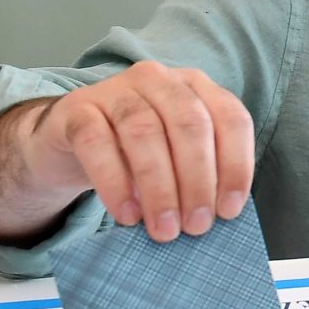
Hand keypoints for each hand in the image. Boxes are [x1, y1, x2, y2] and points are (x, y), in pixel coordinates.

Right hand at [30, 62, 254, 241]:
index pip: (230, 118)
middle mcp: (159, 79)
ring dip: (159, 187)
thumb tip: (214, 216)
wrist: (72, 140)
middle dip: (198, 180)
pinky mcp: (77, 108)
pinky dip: (115, 183)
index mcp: (195, 86)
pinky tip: (127, 214)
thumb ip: (198, 175)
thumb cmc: (135, 153)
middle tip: (196, 226)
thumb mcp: (174, 157)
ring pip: (145, 131)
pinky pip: (97, 143)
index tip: (229, 210)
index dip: (236, 165)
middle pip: (189, 123)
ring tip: (164, 228)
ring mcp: (115, 89)